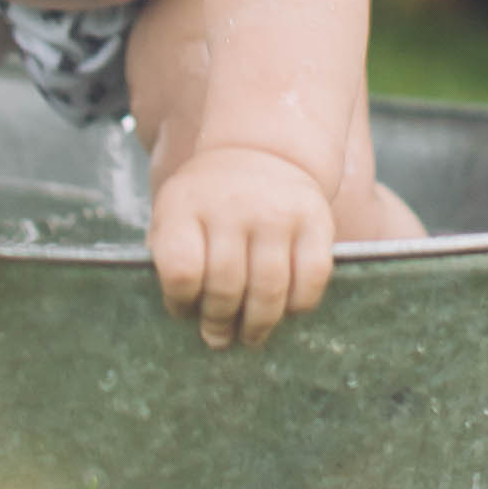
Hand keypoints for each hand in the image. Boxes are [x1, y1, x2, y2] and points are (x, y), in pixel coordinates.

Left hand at [148, 146, 334, 347]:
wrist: (258, 151)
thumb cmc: (207, 202)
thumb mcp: (174, 216)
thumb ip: (171, 260)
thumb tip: (188, 317)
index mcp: (185, 204)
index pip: (180, 270)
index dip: (180, 302)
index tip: (184, 311)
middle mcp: (232, 204)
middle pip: (225, 286)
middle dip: (219, 323)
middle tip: (218, 337)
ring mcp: (277, 210)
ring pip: (269, 289)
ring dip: (258, 324)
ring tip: (250, 335)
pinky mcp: (316, 218)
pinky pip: (311, 280)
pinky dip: (297, 305)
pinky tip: (285, 309)